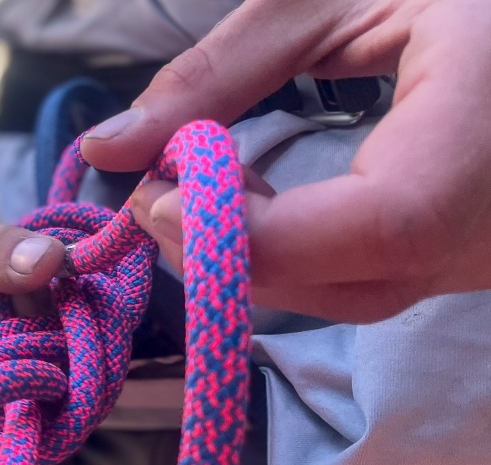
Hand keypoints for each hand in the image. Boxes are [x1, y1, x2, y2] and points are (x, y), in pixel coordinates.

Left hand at [80, 0, 490, 322]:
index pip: (391, 219)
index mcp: (489, 110)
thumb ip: (217, 75)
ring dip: (252, 258)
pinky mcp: (464, 255)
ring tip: (199, 189)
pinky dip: (290, 256)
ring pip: (358, 296)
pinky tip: (250, 203)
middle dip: (231, 252)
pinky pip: (370, 282)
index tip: (163, 201)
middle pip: (359, 279)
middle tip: (156, 194)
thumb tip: (105, 149)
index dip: (266, 235)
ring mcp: (490, 244)